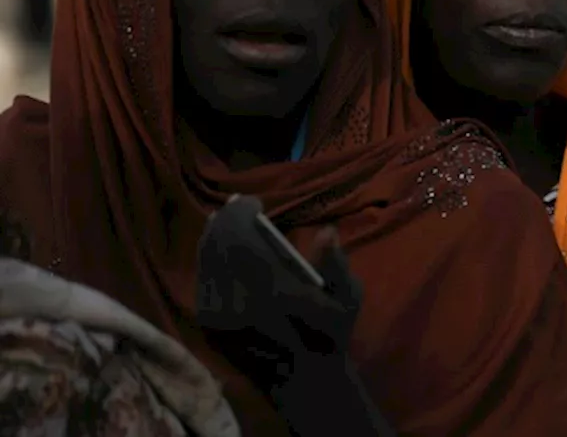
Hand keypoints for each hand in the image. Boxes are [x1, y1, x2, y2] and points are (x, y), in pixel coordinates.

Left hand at [196, 196, 361, 389]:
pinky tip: (224, 253)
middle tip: (242, 210)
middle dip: (228, 220)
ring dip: (216, 238)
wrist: (300, 378)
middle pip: (217, 242)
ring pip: (206, 259)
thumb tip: (327, 231)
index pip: (239, 234)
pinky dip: (212, 260)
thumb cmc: (328, 334)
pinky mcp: (207, 323)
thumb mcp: (347, 297)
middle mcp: (235, 297)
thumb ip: (335, 262)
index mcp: (270, 287)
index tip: (256, 204)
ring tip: (232, 228)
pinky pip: (203, 279)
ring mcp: (216, 312)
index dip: (242, 211)